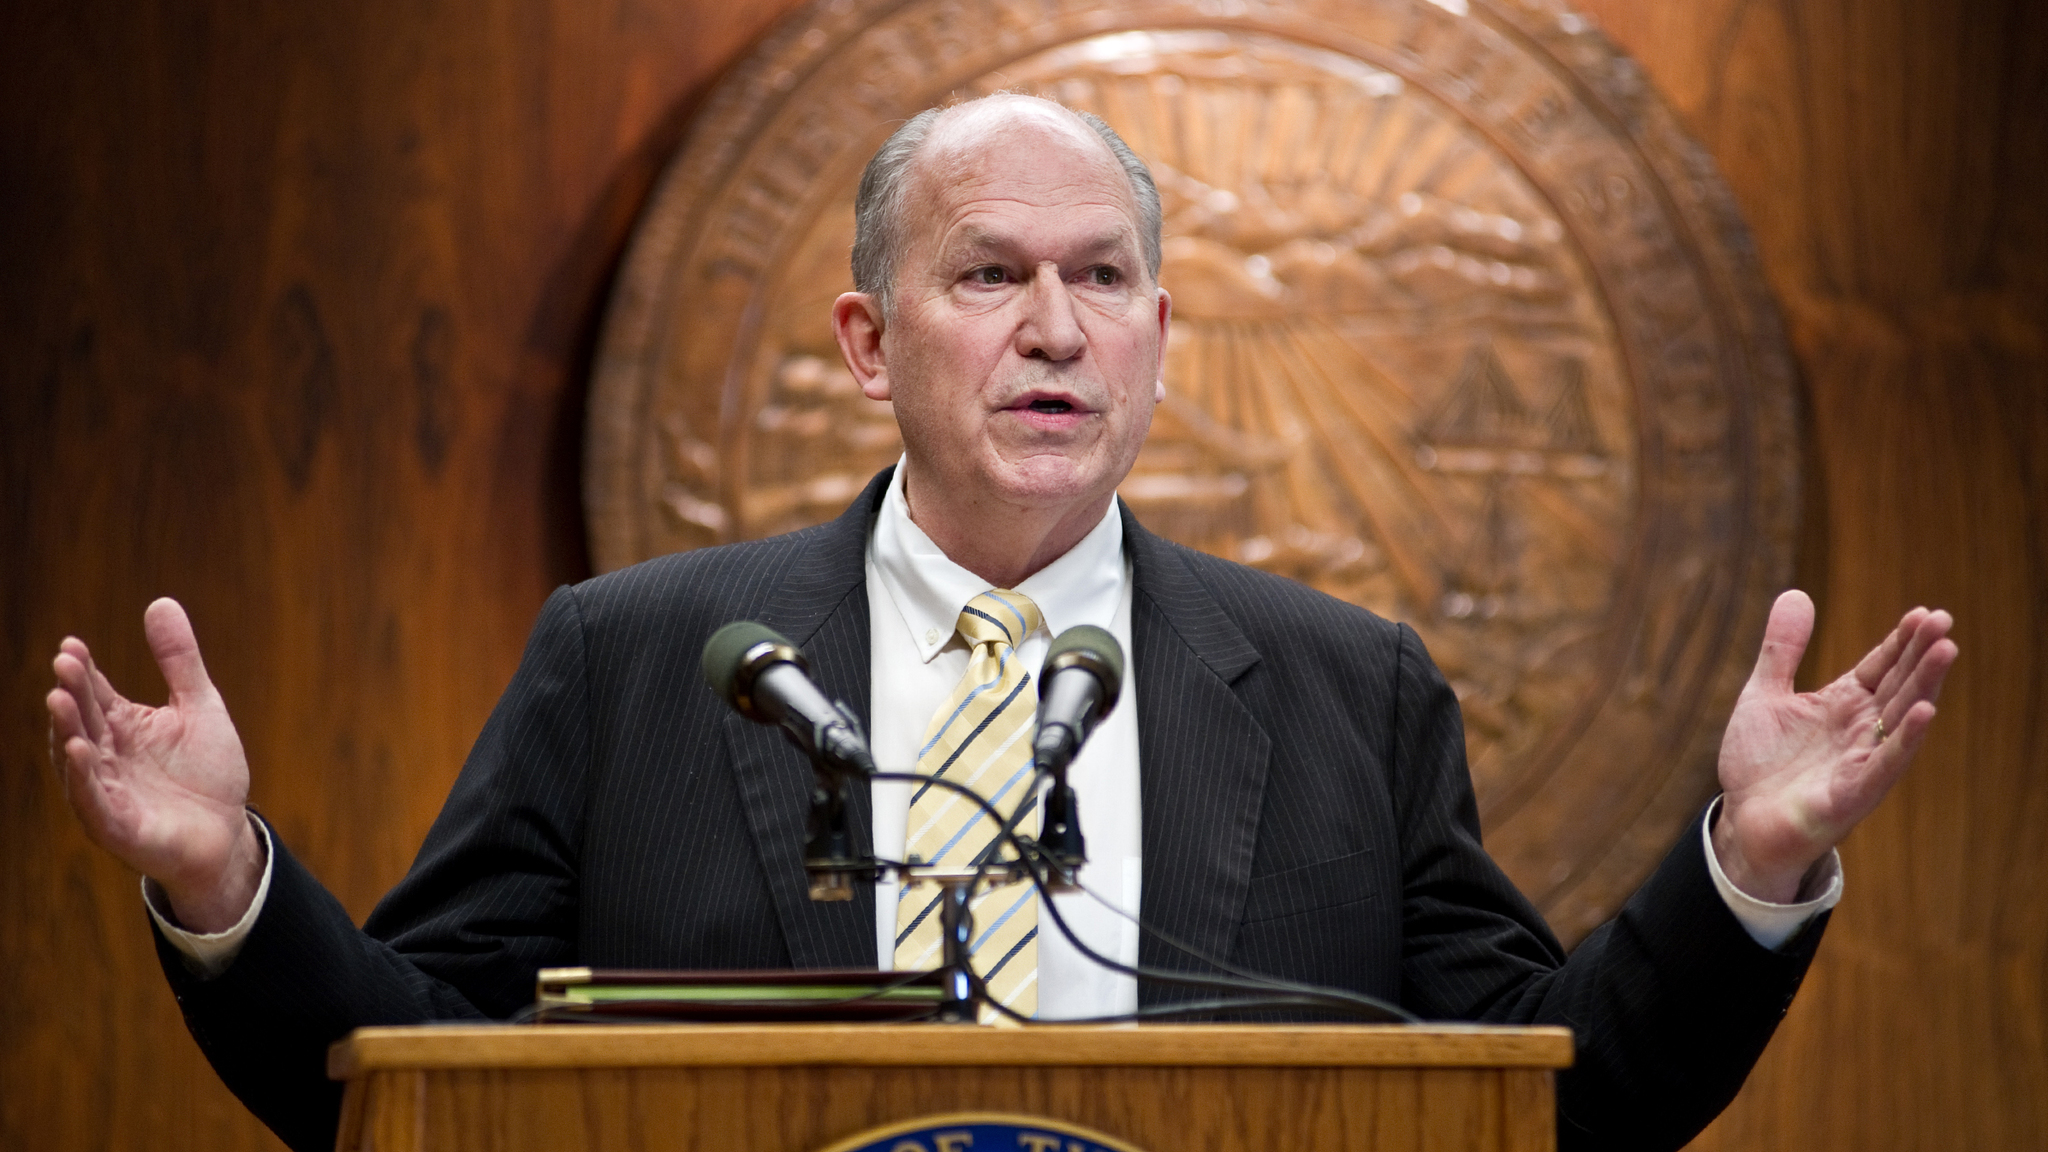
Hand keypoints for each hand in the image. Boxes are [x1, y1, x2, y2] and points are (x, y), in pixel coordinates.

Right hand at [46, 598, 263, 932]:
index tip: (72, 644)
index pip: (94, 693)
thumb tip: (160, 601)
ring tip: (60, 699)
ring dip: (67, 729)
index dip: (83, 670)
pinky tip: (78, 749)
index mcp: (121, 727)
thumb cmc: (207, 772)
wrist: (226, 833)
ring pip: (77, 758)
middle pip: (83, 719)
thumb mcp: (199, 706)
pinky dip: (83, 776)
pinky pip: (94, 800)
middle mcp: (105, 757)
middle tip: (65, 662)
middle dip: (72, 693)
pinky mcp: (117, 826)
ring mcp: (107, 792)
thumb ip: (179, 660)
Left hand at [1712, 590, 1957, 902]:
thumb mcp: (1764, 694)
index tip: (1922, 612)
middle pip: (1896, 685)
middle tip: (1943, 619)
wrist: (1743, 821)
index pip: (1879, 667)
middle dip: (1920, 654)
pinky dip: (1903, 738)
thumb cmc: (1760, 763)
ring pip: (1899, 718)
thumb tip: (1796, 593)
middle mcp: (1859, 730)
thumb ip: (1781, 650)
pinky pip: (1884, 763)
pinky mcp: (1852, 793)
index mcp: (1842, 705)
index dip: (1900, 641)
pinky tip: (1923, 711)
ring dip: (1923, 685)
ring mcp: (1860, 761)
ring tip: (1946, 651)